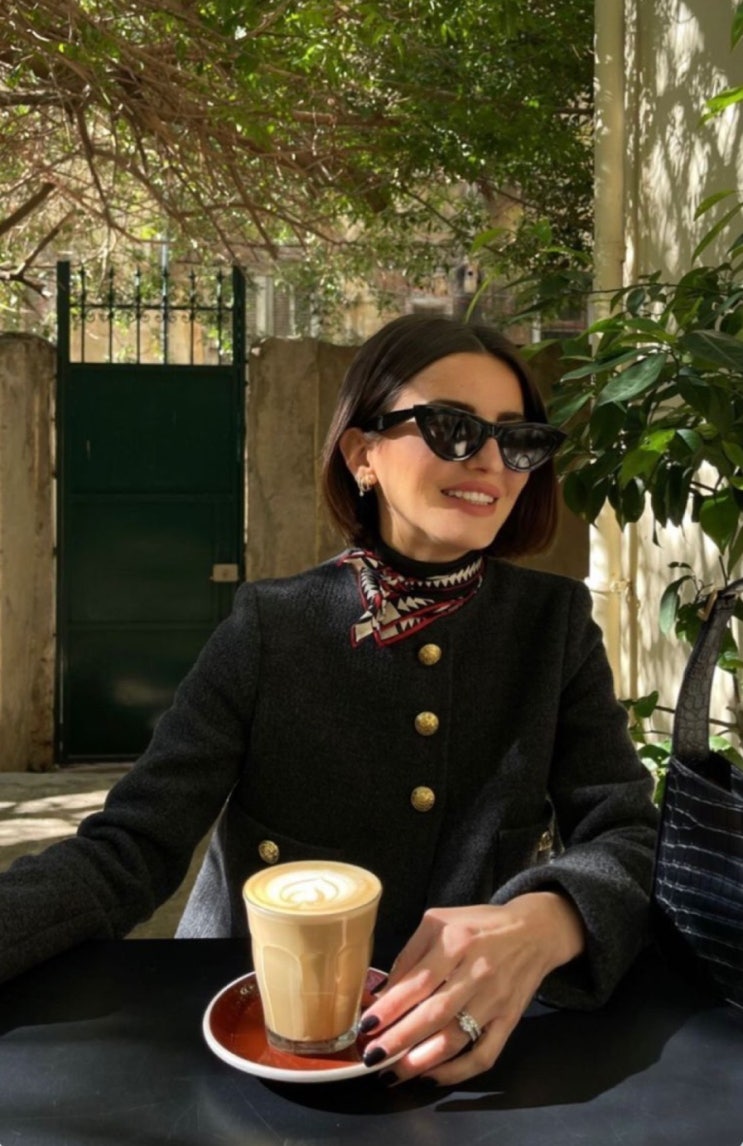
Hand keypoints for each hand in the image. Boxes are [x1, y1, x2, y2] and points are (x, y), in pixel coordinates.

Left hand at [360, 891, 584, 1085]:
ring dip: (421, 1061)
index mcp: (457, 941)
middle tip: (373, 1056)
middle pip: (434, 1014)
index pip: (419, 981)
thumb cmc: (479, 925)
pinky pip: (484, 1056)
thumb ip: (411, 954)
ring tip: (393, 1071)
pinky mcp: (509, 1022)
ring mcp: (495, 1000)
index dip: (391, 1006)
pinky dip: (457, 1072)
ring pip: (455, 1039)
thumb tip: (382, 993)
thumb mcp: (439, 922)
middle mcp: (477, 972)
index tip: (367, 1024)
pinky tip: (431, 1076)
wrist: (534, 931)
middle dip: (399, 1039)